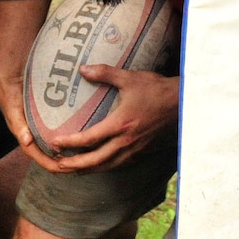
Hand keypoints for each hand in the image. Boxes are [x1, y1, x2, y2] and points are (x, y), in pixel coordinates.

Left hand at [36, 68, 178, 171]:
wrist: (184, 104)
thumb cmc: (157, 90)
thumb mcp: (130, 78)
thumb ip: (105, 73)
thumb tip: (82, 69)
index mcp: (121, 124)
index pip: (89, 139)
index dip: (69, 143)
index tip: (54, 142)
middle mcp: (126, 142)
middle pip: (95, 161)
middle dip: (73, 165)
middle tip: (56, 164)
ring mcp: (135, 150)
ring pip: (106, 167)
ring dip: (86, 170)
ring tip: (70, 169)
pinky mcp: (141, 153)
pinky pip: (117, 165)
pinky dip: (102, 168)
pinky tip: (96, 165)